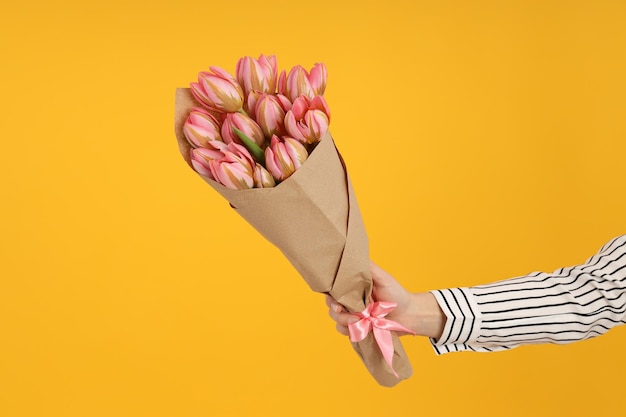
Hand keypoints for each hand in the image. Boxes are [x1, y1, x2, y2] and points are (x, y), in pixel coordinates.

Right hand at [325, 260, 444, 339]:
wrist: (409, 315)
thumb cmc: (396, 294)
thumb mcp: (383, 277)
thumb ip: (368, 268)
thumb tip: (353, 253)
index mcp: (353, 288)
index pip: (334, 289)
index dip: (329, 292)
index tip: (332, 296)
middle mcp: (350, 301)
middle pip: (331, 304)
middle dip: (335, 308)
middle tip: (341, 310)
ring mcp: (353, 315)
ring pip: (336, 319)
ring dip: (344, 320)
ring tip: (359, 320)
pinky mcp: (358, 329)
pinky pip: (344, 331)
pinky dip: (348, 330)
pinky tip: (359, 327)